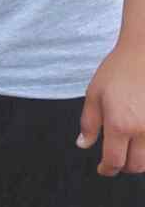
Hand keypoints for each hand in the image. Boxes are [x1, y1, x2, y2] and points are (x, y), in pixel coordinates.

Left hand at [78, 43, 144, 174]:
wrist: (142, 53)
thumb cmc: (118, 70)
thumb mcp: (94, 93)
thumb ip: (89, 123)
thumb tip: (84, 144)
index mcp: (120, 125)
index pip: (114, 161)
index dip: (106, 169)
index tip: (102, 169)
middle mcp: (143, 131)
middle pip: (135, 165)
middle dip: (122, 166)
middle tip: (113, 159)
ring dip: (138, 160)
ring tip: (127, 149)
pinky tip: (139, 138)